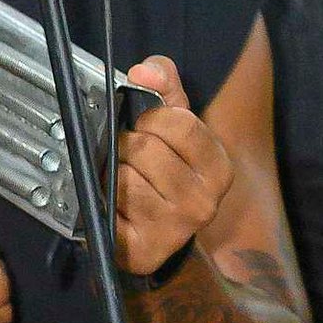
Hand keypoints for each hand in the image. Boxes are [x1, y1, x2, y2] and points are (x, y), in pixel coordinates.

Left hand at [117, 56, 233, 275]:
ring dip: (113, 173)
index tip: (144, 124)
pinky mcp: (144, 250)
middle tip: (128, 155)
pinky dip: (104, 203)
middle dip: (127, 145)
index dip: (152, 117)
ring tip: (122, 179)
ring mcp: (175, 229)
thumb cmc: (169, 170)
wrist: (162, 234)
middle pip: (146, 150)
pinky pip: (109, 211)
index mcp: (218, 168)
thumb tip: (142, 73)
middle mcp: (204, 202)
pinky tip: (115, 205)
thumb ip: (164, 85)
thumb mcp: (176, 122)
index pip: (181, 123)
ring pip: (124, 179)